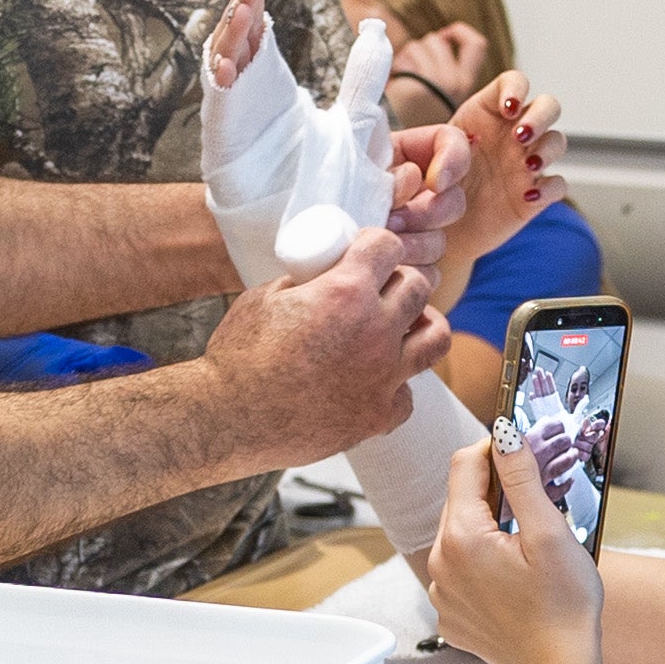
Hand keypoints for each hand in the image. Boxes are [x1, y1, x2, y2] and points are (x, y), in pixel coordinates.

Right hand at [200, 0, 269, 89]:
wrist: (240, 122)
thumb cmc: (248, 77)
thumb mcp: (256, 40)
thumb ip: (253, 7)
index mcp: (241, 34)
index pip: (246, 4)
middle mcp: (229, 48)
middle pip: (236, 21)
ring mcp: (223, 70)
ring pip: (229, 47)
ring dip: (234, 30)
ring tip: (242, 11)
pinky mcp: (222, 95)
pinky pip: (222, 83)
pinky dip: (223, 75)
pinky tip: (226, 68)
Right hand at [207, 226, 443, 455]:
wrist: (228, 420)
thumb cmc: (238, 357)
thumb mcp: (264, 298)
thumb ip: (303, 282)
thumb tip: (320, 276)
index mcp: (345, 292)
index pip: (388, 246)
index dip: (379, 243)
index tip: (369, 251)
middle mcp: (375, 331)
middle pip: (419, 287)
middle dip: (401, 279)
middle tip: (382, 288)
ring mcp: (382, 376)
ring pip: (435, 337)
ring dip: (421, 324)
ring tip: (401, 328)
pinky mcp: (378, 415)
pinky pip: (408, 394)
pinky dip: (397, 384)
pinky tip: (376, 381)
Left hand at [382, 20, 493, 117]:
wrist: (407, 149)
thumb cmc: (418, 119)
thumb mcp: (440, 94)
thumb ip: (444, 69)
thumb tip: (439, 38)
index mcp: (466, 83)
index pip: (476, 45)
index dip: (459, 33)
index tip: (444, 35)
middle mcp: (457, 82)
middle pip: (437, 41)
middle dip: (421, 48)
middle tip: (410, 69)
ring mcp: (438, 83)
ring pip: (419, 47)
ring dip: (406, 58)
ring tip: (401, 79)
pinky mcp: (419, 87)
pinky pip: (406, 59)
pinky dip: (398, 66)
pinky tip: (394, 84)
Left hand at [389, 79, 565, 278]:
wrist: (435, 230)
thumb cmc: (427, 187)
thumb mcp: (422, 160)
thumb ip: (432, 154)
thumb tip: (442, 166)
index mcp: (488, 113)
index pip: (515, 82)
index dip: (517, 88)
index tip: (507, 108)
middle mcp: (513, 134)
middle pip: (548, 106)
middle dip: (541, 116)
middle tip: (519, 136)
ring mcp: (527, 163)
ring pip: (558, 141)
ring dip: (548, 149)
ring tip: (527, 165)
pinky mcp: (535, 194)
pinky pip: (558, 184)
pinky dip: (550, 187)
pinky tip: (528, 196)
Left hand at [424, 437, 605, 663]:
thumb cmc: (564, 605)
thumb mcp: (549, 534)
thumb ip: (522, 479)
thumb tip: (504, 433)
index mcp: (461, 537)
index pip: (463, 466)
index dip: (494, 449)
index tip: (521, 449)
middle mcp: (439, 564)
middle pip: (459, 502)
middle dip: (493, 493)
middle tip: (534, 500)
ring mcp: (440, 594)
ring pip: (458, 538)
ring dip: (487, 530)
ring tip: (527, 546)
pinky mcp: (450, 616)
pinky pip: (459, 575)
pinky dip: (482, 567)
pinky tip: (513, 579)